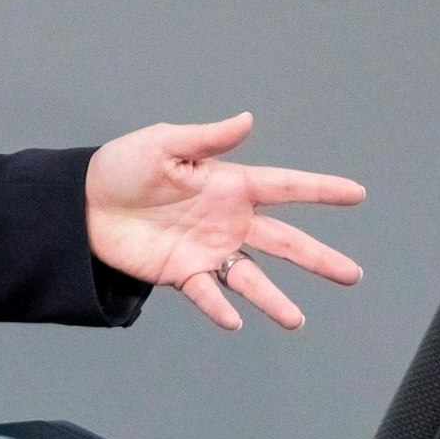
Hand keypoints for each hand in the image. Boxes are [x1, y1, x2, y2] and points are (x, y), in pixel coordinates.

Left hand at [85, 111, 360, 329]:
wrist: (82, 204)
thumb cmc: (123, 166)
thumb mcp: (163, 143)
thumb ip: (207, 138)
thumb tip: (247, 119)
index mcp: (228, 185)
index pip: (283, 187)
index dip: (319, 190)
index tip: (356, 194)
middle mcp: (227, 221)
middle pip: (282, 242)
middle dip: (317, 257)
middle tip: (352, 274)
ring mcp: (208, 250)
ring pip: (252, 278)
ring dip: (273, 299)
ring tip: (295, 320)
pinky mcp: (182, 273)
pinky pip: (207, 293)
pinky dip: (220, 307)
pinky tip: (234, 320)